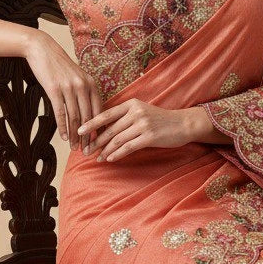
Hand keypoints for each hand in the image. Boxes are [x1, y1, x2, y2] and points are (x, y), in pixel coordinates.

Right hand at [23, 30, 102, 152]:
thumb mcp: (77, 76)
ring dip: (75, 136)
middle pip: (88, 117)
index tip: (100, 142)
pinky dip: (63, 127)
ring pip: (75, 117)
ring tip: (75, 148)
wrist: (42, 49)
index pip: (100, 111)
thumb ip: (85, 92)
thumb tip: (89, 113)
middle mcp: (83, 86)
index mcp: (91, 84)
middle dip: (89, 137)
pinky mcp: (54, 90)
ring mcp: (69, 88)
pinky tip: (64, 137)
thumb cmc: (59, 66)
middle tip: (88, 151)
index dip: (100, 129)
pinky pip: (61, 113)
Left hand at [77, 98, 197, 161]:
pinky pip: (128, 147)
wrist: (183, 124)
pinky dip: (117, 154)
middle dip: (96, 141)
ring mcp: (143, 124)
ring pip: (117, 139)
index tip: (79, 131)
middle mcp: (136, 112)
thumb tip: (104, 129)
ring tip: (96, 158)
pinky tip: (110, 159)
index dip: (91, 123)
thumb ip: (125, 117)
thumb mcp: (141, 112)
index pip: (106, 114)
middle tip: (85, 150)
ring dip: (105, 150)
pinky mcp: (149, 137)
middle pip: (109, 129)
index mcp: (131, 104)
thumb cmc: (160, 120)